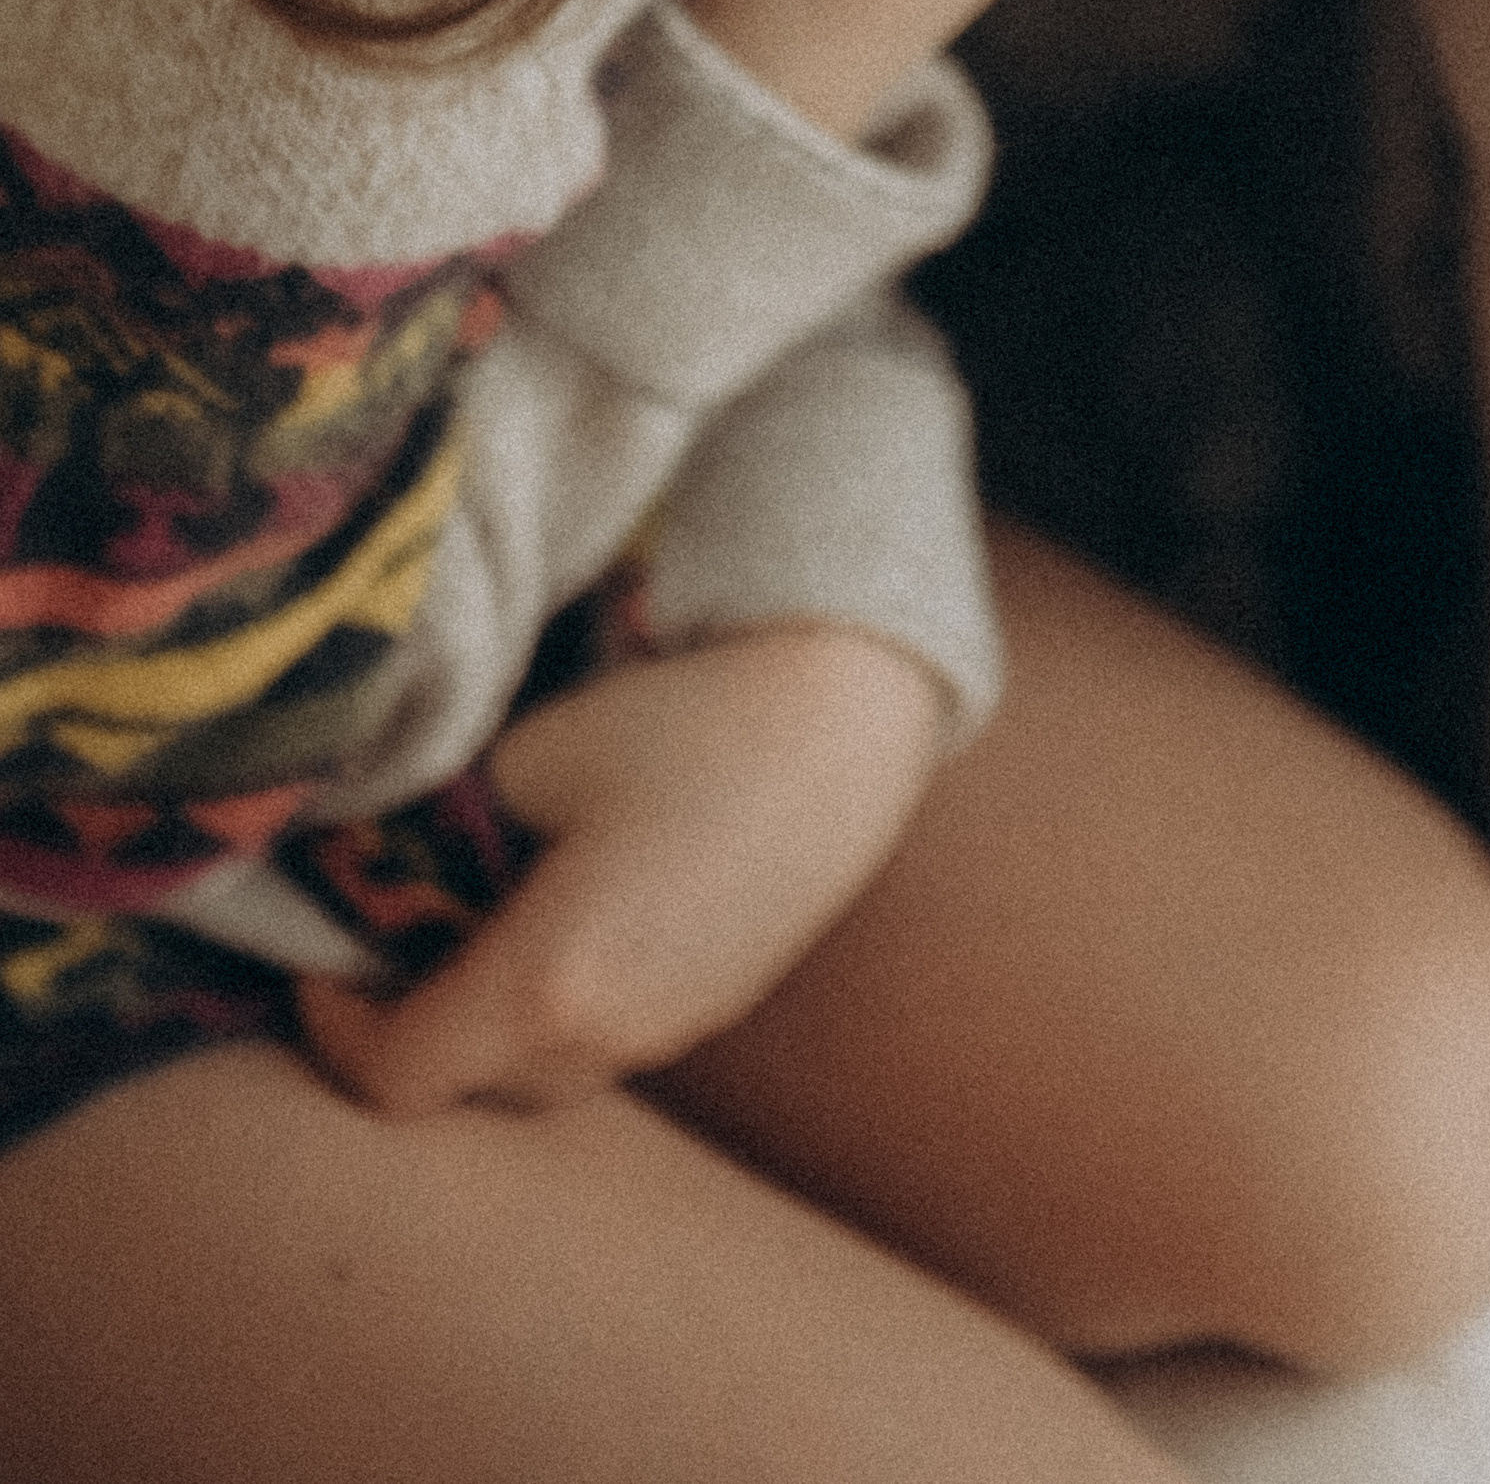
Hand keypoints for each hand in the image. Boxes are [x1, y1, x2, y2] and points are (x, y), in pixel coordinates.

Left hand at [297, 618, 945, 1118]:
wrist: (847, 721)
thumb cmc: (687, 723)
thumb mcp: (529, 757)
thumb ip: (440, 827)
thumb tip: (379, 858)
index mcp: (546, 988)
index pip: (394, 1077)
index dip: (333, 1028)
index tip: (322, 956)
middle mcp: (607, 1040)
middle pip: (463, 1090)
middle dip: (406, 1025)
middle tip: (386, 934)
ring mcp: (670, 1032)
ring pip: (536, 1074)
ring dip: (482, 1022)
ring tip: (475, 919)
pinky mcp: (714, 1008)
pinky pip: (601, 1042)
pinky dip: (553, 1007)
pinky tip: (568, 907)